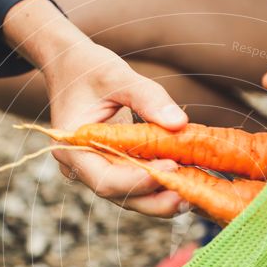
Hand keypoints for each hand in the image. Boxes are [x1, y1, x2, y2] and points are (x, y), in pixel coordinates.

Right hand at [3, 0, 187, 215]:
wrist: (71, 66)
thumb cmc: (87, 67)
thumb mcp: (117, 75)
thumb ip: (148, 98)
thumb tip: (179, 123)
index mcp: (72, 150)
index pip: (105, 180)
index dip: (139, 180)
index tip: (171, 167)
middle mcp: (83, 168)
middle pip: (120, 196)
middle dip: (156, 200)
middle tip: (189, 196)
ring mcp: (99, 170)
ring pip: (132, 196)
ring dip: (162, 198)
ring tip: (195, 192)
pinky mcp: (115, 167)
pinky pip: (138, 183)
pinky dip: (161, 184)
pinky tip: (188, 181)